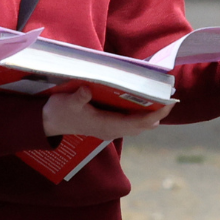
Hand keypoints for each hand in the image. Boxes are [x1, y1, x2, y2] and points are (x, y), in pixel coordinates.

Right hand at [43, 86, 170, 139]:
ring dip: (151, 116)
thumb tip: (86, 90)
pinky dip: (141, 115)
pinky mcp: (107, 124)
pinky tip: (146, 104)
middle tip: (172, 100)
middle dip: (157, 115)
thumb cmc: (59, 111)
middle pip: (141, 126)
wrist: (47, 122)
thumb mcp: (66, 102)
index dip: (154, 115)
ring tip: (163, 101)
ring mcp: (109, 128)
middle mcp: (111, 129)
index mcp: (105, 126)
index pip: (136, 124)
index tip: (167, 105)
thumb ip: (77, 97)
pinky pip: (130, 122)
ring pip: (137, 125)